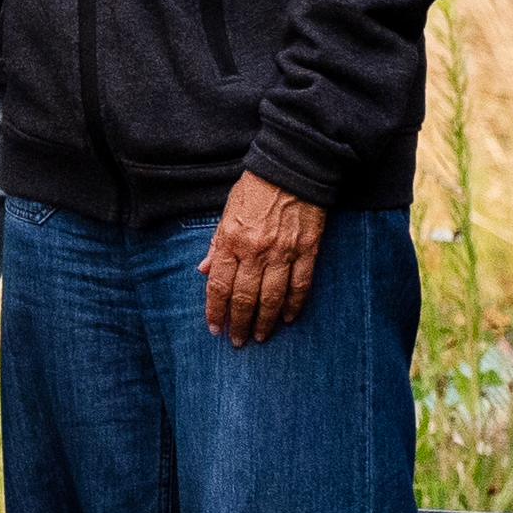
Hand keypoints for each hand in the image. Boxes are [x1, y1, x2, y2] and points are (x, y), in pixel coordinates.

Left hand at [205, 173, 327, 344]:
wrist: (292, 170)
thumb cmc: (255, 189)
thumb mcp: (227, 211)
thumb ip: (217, 244)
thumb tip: (204, 270)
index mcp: (232, 240)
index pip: (220, 285)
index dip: (216, 309)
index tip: (214, 327)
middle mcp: (256, 251)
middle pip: (245, 297)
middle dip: (239, 323)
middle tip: (237, 342)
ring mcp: (284, 252)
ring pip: (273, 297)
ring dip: (265, 321)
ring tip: (260, 337)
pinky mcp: (308, 251)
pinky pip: (301, 285)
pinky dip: (294, 305)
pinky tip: (288, 319)